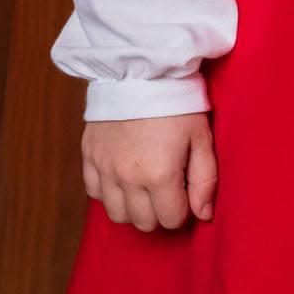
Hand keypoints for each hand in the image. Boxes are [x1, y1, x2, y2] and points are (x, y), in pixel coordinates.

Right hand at [83, 113, 218, 232]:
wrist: (141, 71)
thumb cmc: (178, 104)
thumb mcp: (202, 139)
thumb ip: (205, 181)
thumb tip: (202, 215)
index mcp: (160, 175)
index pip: (170, 219)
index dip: (182, 210)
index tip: (186, 193)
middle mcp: (127, 177)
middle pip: (142, 222)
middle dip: (160, 213)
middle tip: (168, 191)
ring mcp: (104, 168)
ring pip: (116, 214)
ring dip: (134, 209)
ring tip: (146, 189)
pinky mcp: (89, 156)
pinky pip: (94, 193)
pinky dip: (109, 192)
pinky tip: (124, 179)